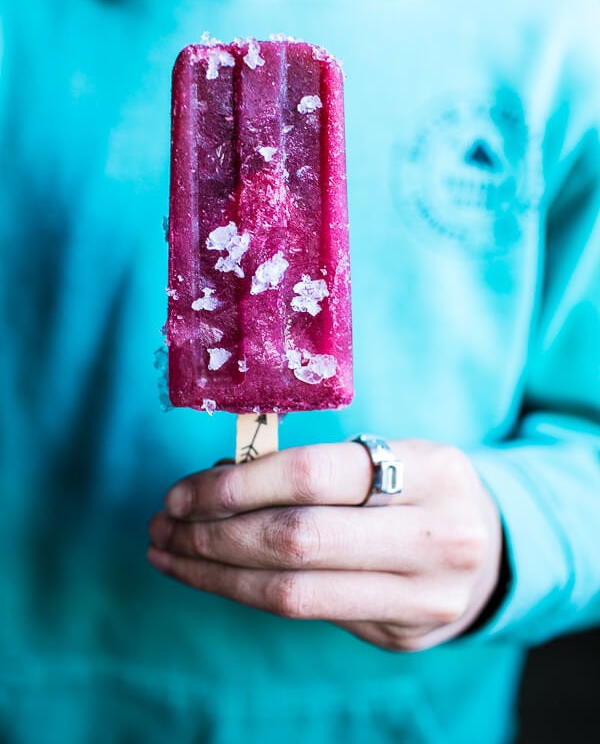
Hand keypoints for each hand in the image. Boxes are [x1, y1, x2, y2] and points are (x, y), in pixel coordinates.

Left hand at [147, 440, 502, 651]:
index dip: (237, 485)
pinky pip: (308, 613)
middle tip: (165, 524)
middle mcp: (436, 537)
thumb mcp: (389, 455)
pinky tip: (213, 576)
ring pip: (294, 593)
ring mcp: (424, 597)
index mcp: (432, 470)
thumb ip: (318, 469)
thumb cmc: (419, 487)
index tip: (183, 491)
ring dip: (216, 574)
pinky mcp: (402, 636)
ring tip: (171, 553)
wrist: (490, 550)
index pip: (313, 475)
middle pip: (297, 542)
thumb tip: (216, 480)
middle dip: (214, 534)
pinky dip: (246, 593)